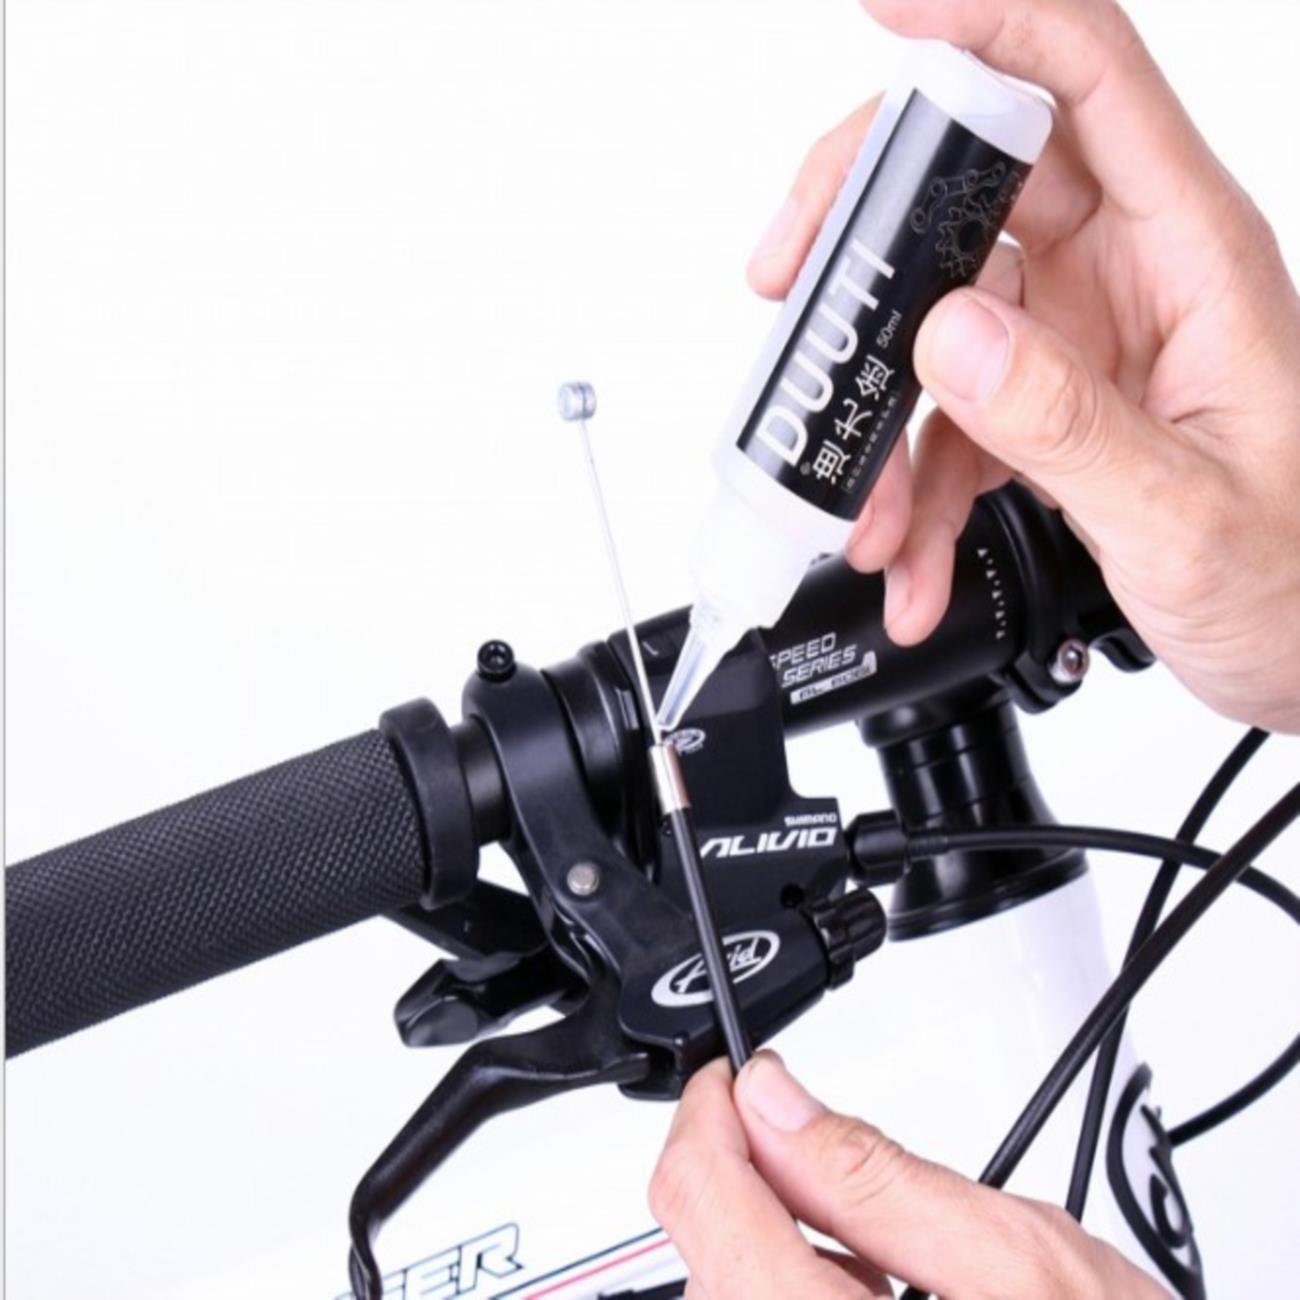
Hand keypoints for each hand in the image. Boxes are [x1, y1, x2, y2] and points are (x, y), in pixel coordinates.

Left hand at [650, 1054, 1169, 1298]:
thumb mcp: (1022, 1263)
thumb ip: (878, 1175)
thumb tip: (773, 1098)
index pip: (698, 1196)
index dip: (712, 1109)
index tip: (740, 1073)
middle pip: (705, 1253)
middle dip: (755, 1180)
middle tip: (825, 1149)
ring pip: (729, 1293)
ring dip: (778, 1245)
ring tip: (880, 1252)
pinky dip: (796, 1291)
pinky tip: (874, 1298)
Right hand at [748, 0, 1299, 733]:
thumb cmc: (1299, 575)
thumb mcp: (1191, 516)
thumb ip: (1069, 424)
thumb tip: (951, 334)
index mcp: (1188, 253)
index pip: (1086, 74)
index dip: (983, 19)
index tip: (884, 12)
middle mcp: (1125, 274)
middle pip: (968, 179)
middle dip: (862, 229)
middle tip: (793, 289)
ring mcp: (1076, 337)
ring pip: (932, 318)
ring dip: (877, 415)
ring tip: (871, 519)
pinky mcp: (1044, 401)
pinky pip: (945, 418)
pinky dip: (910, 488)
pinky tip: (911, 558)